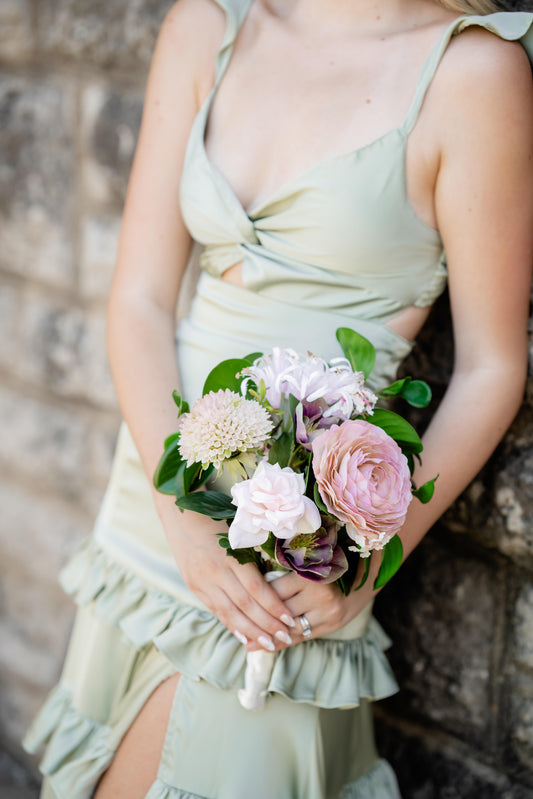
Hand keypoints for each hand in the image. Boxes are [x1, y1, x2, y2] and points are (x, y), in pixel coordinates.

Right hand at [165, 509, 296, 650]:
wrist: (180, 512)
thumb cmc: (216, 519)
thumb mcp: (236, 534)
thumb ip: (251, 559)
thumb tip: (274, 584)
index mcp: (230, 555)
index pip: (256, 588)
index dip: (273, 606)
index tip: (290, 619)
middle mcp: (215, 571)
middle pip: (245, 605)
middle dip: (267, 624)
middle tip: (285, 636)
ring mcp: (202, 581)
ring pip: (230, 613)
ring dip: (251, 631)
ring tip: (269, 644)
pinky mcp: (194, 586)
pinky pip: (216, 610)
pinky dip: (232, 625)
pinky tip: (245, 636)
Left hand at [245, 570, 372, 651]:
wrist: (362, 577)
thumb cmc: (327, 566)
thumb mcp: (307, 564)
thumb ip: (285, 573)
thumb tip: (251, 584)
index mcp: (310, 573)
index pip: (275, 590)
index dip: (256, 597)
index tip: (239, 599)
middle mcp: (320, 594)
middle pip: (280, 611)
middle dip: (258, 619)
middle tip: (235, 623)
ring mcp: (327, 612)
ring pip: (290, 628)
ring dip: (267, 635)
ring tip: (246, 640)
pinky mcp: (331, 625)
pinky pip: (301, 637)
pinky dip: (282, 642)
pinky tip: (266, 646)